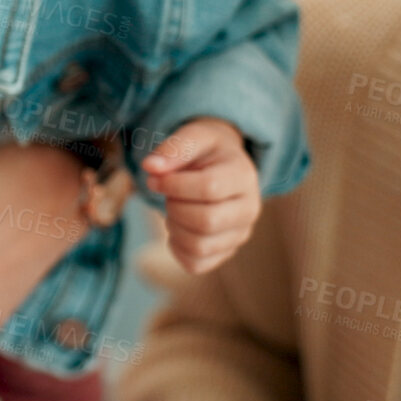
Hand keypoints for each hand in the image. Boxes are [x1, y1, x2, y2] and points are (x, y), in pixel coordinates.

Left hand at [141, 118, 260, 273]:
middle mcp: (249, 209)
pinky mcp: (225, 252)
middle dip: (174, 207)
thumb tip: (150, 166)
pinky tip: (178, 226)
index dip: (173, 184)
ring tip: (174, 209)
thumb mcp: (194, 136)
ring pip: (200, 246)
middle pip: (206, 221)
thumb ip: (174, 148)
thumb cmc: (206, 151)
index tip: (154, 178)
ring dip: (174, 227)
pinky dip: (176, 248)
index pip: (209, 188)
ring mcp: (239, 234)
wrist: (221, 166)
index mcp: (243, 176)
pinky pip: (195, 264)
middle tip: (167, 195)